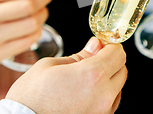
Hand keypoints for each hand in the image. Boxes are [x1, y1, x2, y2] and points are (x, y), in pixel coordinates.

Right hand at [5, 37, 127, 113]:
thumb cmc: (30, 99)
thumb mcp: (50, 65)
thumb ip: (80, 55)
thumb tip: (95, 45)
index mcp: (92, 76)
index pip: (118, 53)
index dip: (109, 45)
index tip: (101, 45)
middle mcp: (103, 96)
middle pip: (122, 69)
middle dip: (110, 61)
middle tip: (92, 58)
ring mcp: (102, 112)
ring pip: (118, 88)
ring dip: (108, 79)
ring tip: (84, 79)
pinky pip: (109, 104)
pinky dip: (103, 95)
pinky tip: (84, 92)